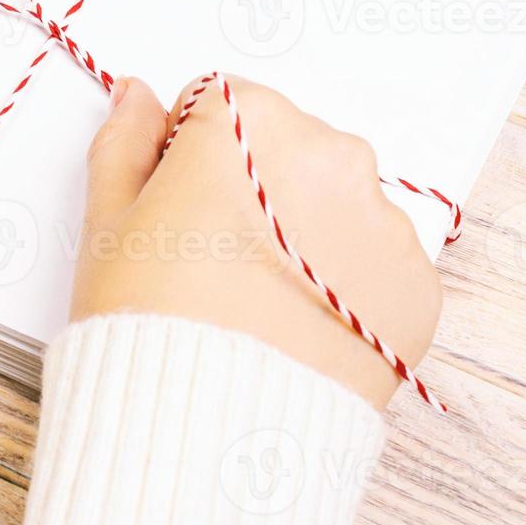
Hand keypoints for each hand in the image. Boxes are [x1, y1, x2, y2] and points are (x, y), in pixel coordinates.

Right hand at [74, 75, 442, 408]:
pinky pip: (377, 264)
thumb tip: (138, 97)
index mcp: (249, 118)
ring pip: (337, 204)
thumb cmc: (146, 319)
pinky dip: (346, 285)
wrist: (207, 427)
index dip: (189, 157)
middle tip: (216, 261)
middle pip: (287, 148)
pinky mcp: (416, 282)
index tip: (179, 207)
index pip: (220, 107)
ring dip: (307, 232)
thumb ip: (124, 142)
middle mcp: (330, 151)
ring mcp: (382, 218)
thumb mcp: (109, 221)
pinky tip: (302, 326)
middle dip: (256, 187)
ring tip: (261, 300)